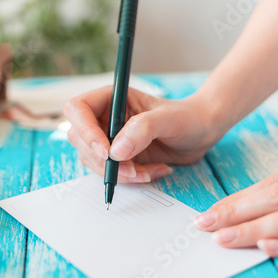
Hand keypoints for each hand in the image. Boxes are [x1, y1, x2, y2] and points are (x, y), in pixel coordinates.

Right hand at [64, 86, 220, 182]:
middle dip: (104, 159)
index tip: (106, 151)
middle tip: (132, 169)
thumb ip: (143, 129)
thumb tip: (116, 151)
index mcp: (110, 98)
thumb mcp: (168, 119)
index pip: (78, 110)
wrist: (200, 133)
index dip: (85, 131)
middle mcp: (104, 118)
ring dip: (118, 173)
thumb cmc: (186, 117)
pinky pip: (111, 173)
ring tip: (147, 171)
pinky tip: (152, 171)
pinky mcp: (118, 158)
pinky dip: (130, 178)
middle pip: (80, 139)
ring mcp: (109, 139)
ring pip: (93, 161)